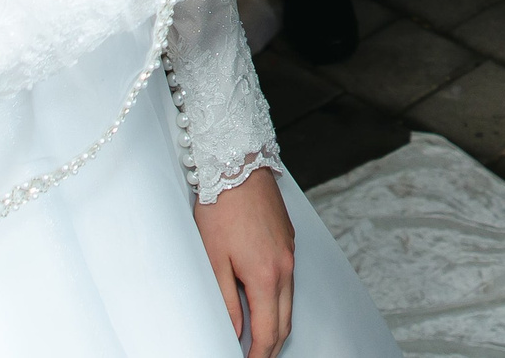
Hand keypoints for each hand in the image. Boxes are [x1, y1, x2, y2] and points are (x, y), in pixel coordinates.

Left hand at [193, 168, 293, 357]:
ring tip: (259, 341)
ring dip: (277, 326)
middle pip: (285, 322)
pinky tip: (264, 304)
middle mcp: (285, 268)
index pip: (268, 331)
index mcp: (267, 276)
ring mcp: (290, 254)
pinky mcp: (288, 242)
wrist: (238, 166)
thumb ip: (227, 301)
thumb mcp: (214, 261)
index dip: (259, 356)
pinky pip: (289, 282)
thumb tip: (236, 332)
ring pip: (289, 303)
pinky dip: (280, 302)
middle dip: (272, 348)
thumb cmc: (221, 209)